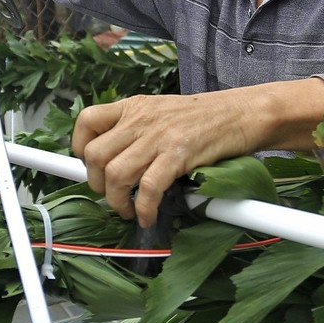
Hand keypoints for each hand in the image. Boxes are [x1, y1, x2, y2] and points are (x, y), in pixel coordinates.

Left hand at [72, 80, 323, 226]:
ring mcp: (158, 136)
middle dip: (96, 183)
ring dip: (117, 201)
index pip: (87, 120)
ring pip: (116, 174)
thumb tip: (115, 160)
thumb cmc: (206, 118)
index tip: (87, 166)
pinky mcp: (178, 154)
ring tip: (128, 211)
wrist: (245, 113)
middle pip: (94, 155)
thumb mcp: (162, 112)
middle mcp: (140, 119)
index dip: (78, 148)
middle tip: (111, 196)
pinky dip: (144, 208)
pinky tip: (149, 216)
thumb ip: (137, 130)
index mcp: (134, 106)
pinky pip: (148, 188)